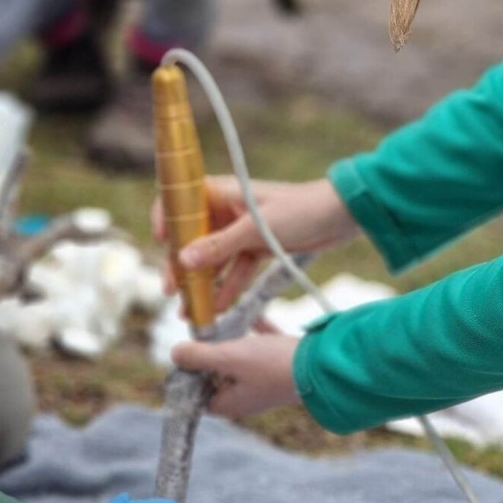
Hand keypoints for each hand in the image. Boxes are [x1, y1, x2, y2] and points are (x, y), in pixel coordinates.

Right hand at [153, 176, 357, 313]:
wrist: (341, 217)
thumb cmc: (300, 210)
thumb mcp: (256, 229)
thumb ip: (219, 246)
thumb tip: (183, 259)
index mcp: (224, 192)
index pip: (182, 200)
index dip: (166, 219)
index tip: (161, 243)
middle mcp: (229, 209)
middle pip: (194, 237)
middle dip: (182, 264)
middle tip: (171, 291)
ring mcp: (243, 229)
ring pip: (214, 258)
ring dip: (203, 282)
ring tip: (190, 310)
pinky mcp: (257, 246)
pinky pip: (235, 268)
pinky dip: (228, 286)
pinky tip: (218, 308)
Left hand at [173, 325, 300, 417]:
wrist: (320, 365)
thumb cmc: (272, 366)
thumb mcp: (229, 357)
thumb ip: (199, 356)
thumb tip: (174, 353)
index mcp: (229, 403)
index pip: (197, 393)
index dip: (190, 372)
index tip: (189, 349)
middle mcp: (245, 397)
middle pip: (217, 375)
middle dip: (213, 352)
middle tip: (206, 332)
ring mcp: (263, 383)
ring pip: (239, 361)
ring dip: (233, 341)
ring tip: (226, 322)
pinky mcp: (280, 368)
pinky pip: (262, 349)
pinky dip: (256, 333)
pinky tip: (254, 315)